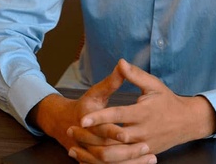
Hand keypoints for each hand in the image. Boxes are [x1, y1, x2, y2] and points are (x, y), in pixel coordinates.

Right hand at [28, 61, 155, 162]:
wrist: (64, 124)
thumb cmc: (85, 105)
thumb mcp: (96, 92)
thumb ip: (111, 81)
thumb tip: (123, 63)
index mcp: (87, 121)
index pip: (102, 130)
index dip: (114, 131)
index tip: (128, 133)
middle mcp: (86, 141)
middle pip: (107, 151)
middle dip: (128, 152)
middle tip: (148, 146)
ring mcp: (90, 153)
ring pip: (110, 163)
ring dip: (131, 162)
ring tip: (151, 157)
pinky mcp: (94, 161)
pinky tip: (144, 163)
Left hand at [67, 59, 215, 162]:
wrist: (186, 122)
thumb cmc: (167, 100)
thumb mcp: (153, 85)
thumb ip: (135, 75)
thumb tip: (121, 62)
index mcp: (143, 113)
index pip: (118, 115)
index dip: (100, 117)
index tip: (83, 117)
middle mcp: (142, 132)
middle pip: (114, 138)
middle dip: (91, 136)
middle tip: (72, 129)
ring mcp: (143, 146)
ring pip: (116, 155)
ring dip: (93, 152)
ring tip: (74, 146)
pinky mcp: (143, 155)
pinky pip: (122, 162)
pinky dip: (105, 161)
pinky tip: (89, 156)